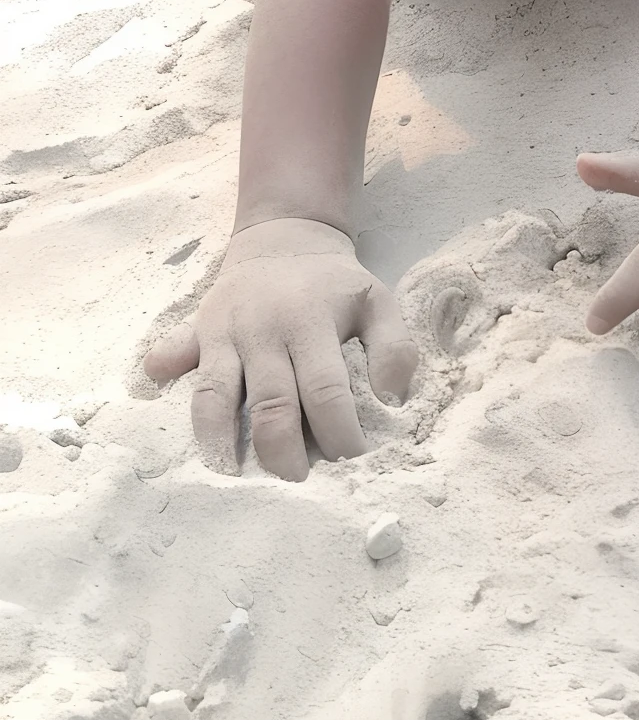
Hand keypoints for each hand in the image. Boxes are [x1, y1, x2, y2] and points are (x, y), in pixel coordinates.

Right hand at [143, 217, 417, 480]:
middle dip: (282, 452)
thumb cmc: (334, 284)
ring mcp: (226, 330)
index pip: (324, 389)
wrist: (285, 235)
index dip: (338, 433)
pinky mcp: (197, 328)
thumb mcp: (376, 302)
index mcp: (311, 322)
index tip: (351, 464)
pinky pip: (175, 354)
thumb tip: (393, 400)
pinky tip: (164, 402)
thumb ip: (394, 348)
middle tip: (296, 485)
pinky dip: (164, 375)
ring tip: (232, 479)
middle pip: (269, 402)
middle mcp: (264, 329)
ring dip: (218, 440)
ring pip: (214, 394)